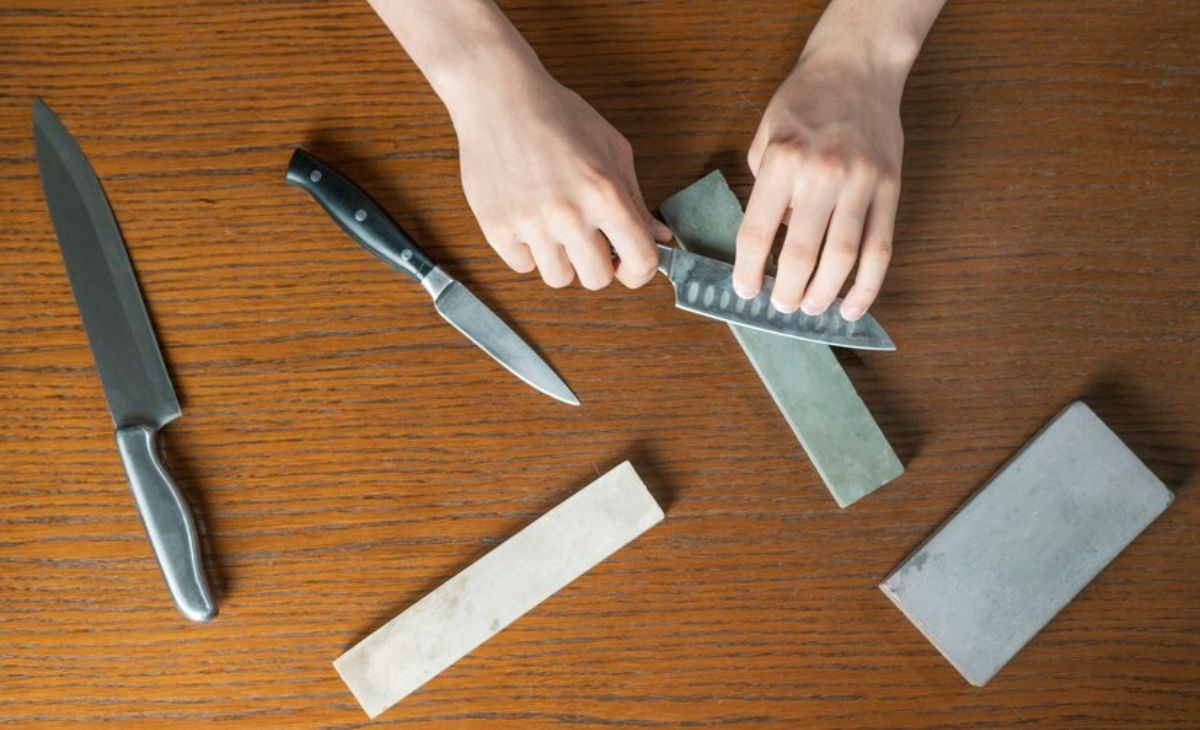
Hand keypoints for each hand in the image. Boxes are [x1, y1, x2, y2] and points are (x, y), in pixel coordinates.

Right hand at [453, 72, 670, 288]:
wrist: (498, 95)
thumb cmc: (557, 115)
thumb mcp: (611, 149)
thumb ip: (635, 199)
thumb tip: (658, 236)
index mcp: (605, 193)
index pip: (641, 262)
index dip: (640, 271)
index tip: (630, 266)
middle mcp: (569, 214)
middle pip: (597, 280)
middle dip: (599, 264)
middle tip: (589, 241)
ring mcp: (529, 223)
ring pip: (558, 278)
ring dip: (562, 259)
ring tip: (556, 227)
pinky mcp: (496, 227)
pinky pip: (522, 265)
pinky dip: (528, 250)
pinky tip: (528, 219)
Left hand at [735, 55, 904, 320]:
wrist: (857, 67)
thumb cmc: (804, 103)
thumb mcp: (766, 138)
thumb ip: (765, 191)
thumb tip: (775, 241)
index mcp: (782, 161)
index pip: (758, 232)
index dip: (749, 270)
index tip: (745, 290)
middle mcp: (822, 174)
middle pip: (802, 253)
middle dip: (788, 291)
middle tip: (781, 306)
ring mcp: (862, 182)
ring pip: (844, 257)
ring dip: (825, 293)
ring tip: (811, 309)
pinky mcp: (890, 188)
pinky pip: (881, 248)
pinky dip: (868, 285)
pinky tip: (852, 306)